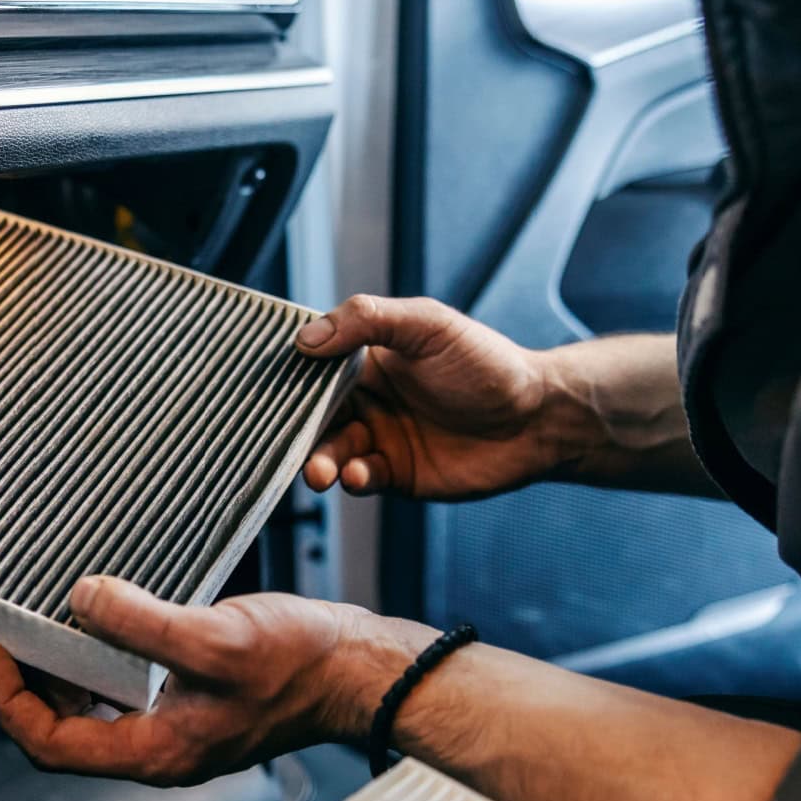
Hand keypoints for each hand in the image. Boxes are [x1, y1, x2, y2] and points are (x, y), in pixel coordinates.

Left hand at [0, 576, 419, 785]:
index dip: (7, 700)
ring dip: (61, 669)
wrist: (361, 669)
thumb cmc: (302, 664)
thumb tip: (81, 599)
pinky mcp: (192, 703)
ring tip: (46, 621)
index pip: (48, 744)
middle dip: (26, 684)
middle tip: (9, 630)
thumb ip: (141, 623)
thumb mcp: (214, 639)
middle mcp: (159, 749)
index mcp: (154, 752)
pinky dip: (101, 657)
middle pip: (60, 731)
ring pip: (91, 709)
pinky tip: (104, 618)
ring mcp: (176, 729)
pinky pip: (125, 688)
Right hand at [296, 294, 566, 500]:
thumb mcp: (427, 324)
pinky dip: (353, 479)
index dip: (290, 378)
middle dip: (297, 430)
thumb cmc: (488, 363)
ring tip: (320, 471)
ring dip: (319, 461)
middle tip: (286, 440)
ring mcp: (381, 438)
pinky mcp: (396, 474)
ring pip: (331, 451)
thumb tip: (307, 338)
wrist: (536, 419)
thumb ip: (368, 321)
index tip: (264, 390)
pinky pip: (361, 478)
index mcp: (368, 359)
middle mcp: (369, 399)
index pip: (314, 367)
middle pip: (314, 415)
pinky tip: (359, 474)